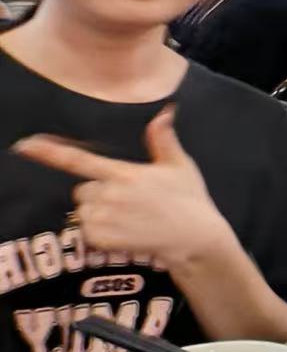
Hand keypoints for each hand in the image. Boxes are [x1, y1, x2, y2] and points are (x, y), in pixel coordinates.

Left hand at [12, 106, 236, 271]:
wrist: (196, 238)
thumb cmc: (190, 200)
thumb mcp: (180, 166)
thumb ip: (164, 140)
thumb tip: (164, 112)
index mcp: (125, 174)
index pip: (79, 160)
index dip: (49, 152)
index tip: (25, 145)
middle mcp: (111, 195)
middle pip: (82, 189)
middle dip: (97, 193)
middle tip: (126, 200)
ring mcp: (105, 219)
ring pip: (83, 210)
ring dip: (97, 212)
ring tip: (127, 218)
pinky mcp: (103, 239)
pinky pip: (86, 231)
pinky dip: (100, 232)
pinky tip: (124, 231)